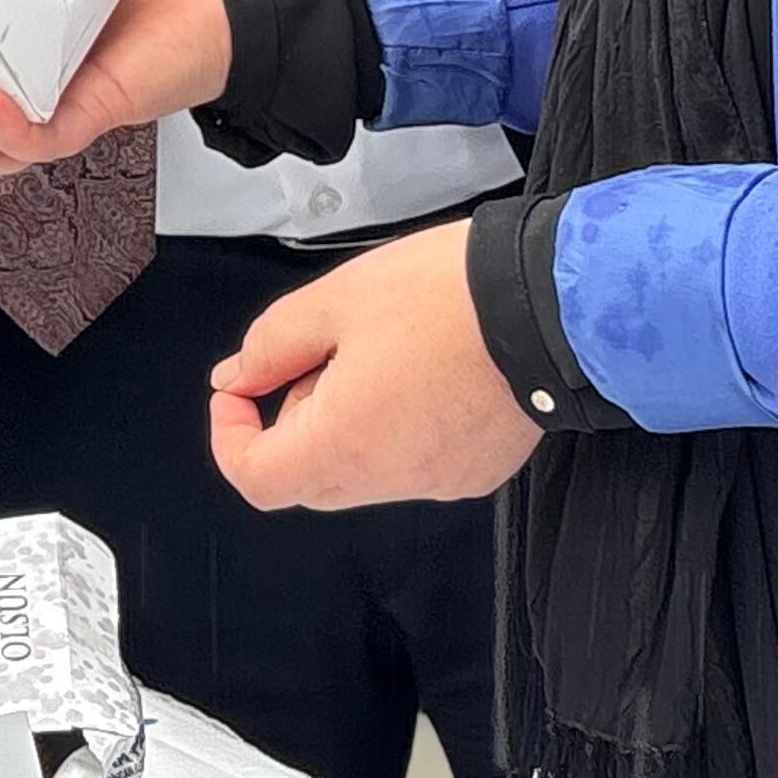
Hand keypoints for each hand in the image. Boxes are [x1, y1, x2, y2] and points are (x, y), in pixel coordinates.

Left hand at [206, 222, 541, 511]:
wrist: (547, 306)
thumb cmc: (449, 298)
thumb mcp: (333, 302)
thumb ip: (271, 346)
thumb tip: (236, 378)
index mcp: (344, 445)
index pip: (256, 479)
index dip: (230, 436)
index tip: (237, 394)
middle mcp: (392, 479)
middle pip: (307, 478)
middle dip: (293, 419)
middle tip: (318, 355)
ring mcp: (438, 480)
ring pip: (360, 471)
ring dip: (345, 422)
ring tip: (378, 351)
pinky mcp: (474, 471)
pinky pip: (411, 463)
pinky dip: (395, 428)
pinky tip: (418, 371)